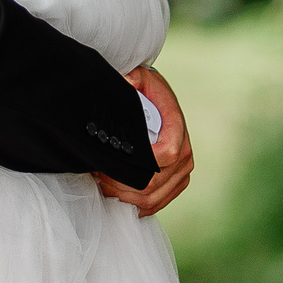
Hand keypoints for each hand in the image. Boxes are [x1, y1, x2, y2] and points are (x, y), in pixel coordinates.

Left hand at [96, 65, 192, 216]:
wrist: (158, 104)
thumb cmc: (148, 92)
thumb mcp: (141, 78)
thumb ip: (133, 79)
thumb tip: (125, 82)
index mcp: (178, 130)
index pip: (165, 155)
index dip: (137, 164)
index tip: (109, 161)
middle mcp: (185, 155)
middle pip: (154, 184)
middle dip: (121, 183)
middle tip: (97, 174)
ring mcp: (181, 173)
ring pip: (151, 199)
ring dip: (124, 196)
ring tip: (102, 183)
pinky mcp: (175, 185)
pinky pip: (155, 204)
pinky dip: (133, 204)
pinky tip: (114, 194)